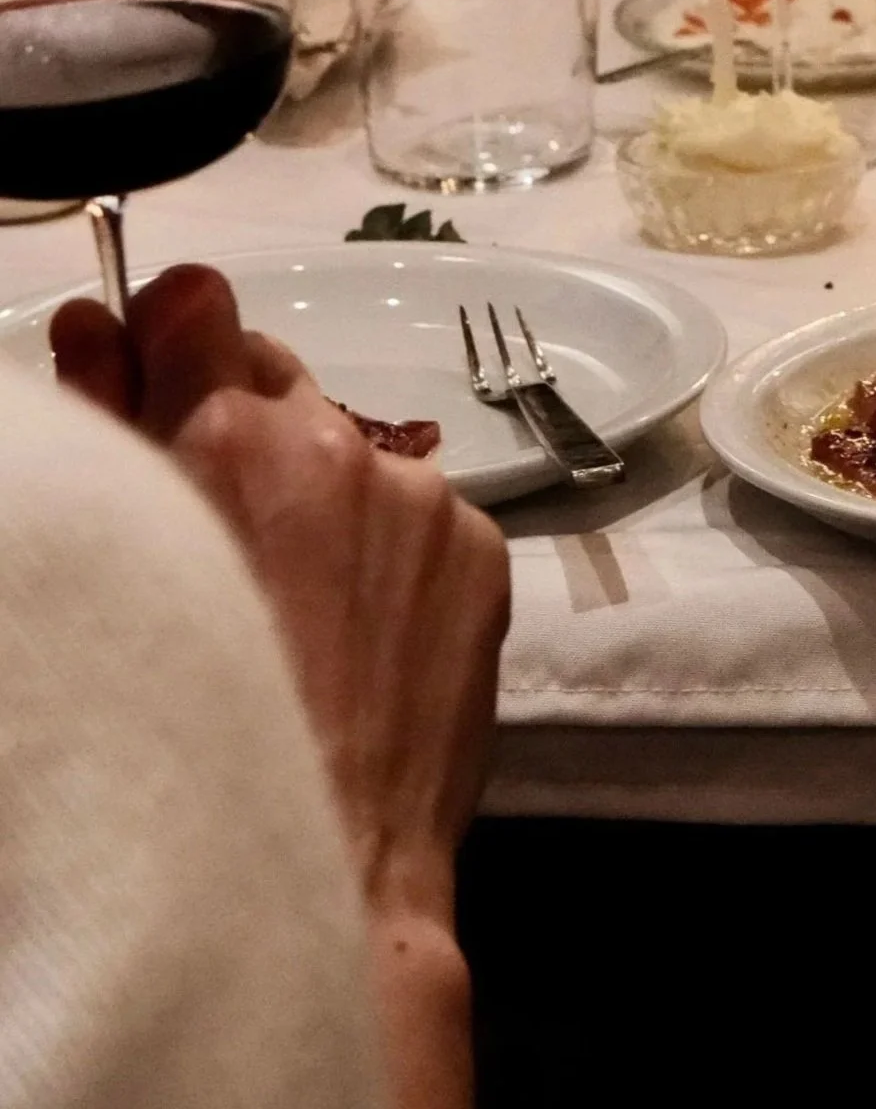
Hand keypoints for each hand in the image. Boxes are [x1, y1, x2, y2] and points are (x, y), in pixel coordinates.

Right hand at [54, 266, 507, 919]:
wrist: (311, 866)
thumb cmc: (182, 737)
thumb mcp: (121, 559)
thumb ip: (106, 418)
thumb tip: (96, 326)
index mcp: (230, 436)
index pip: (200, 307)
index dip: (170, 337)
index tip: (156, 371)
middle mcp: (338, 446)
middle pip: (276, 379)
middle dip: (241, 427)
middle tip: (218, 525)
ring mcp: (422, 499)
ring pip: (351, 456)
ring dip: (321, 496)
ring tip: (292, 609)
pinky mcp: (481, 553)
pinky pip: (420, 519)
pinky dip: (388, 555)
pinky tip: (356, 641)